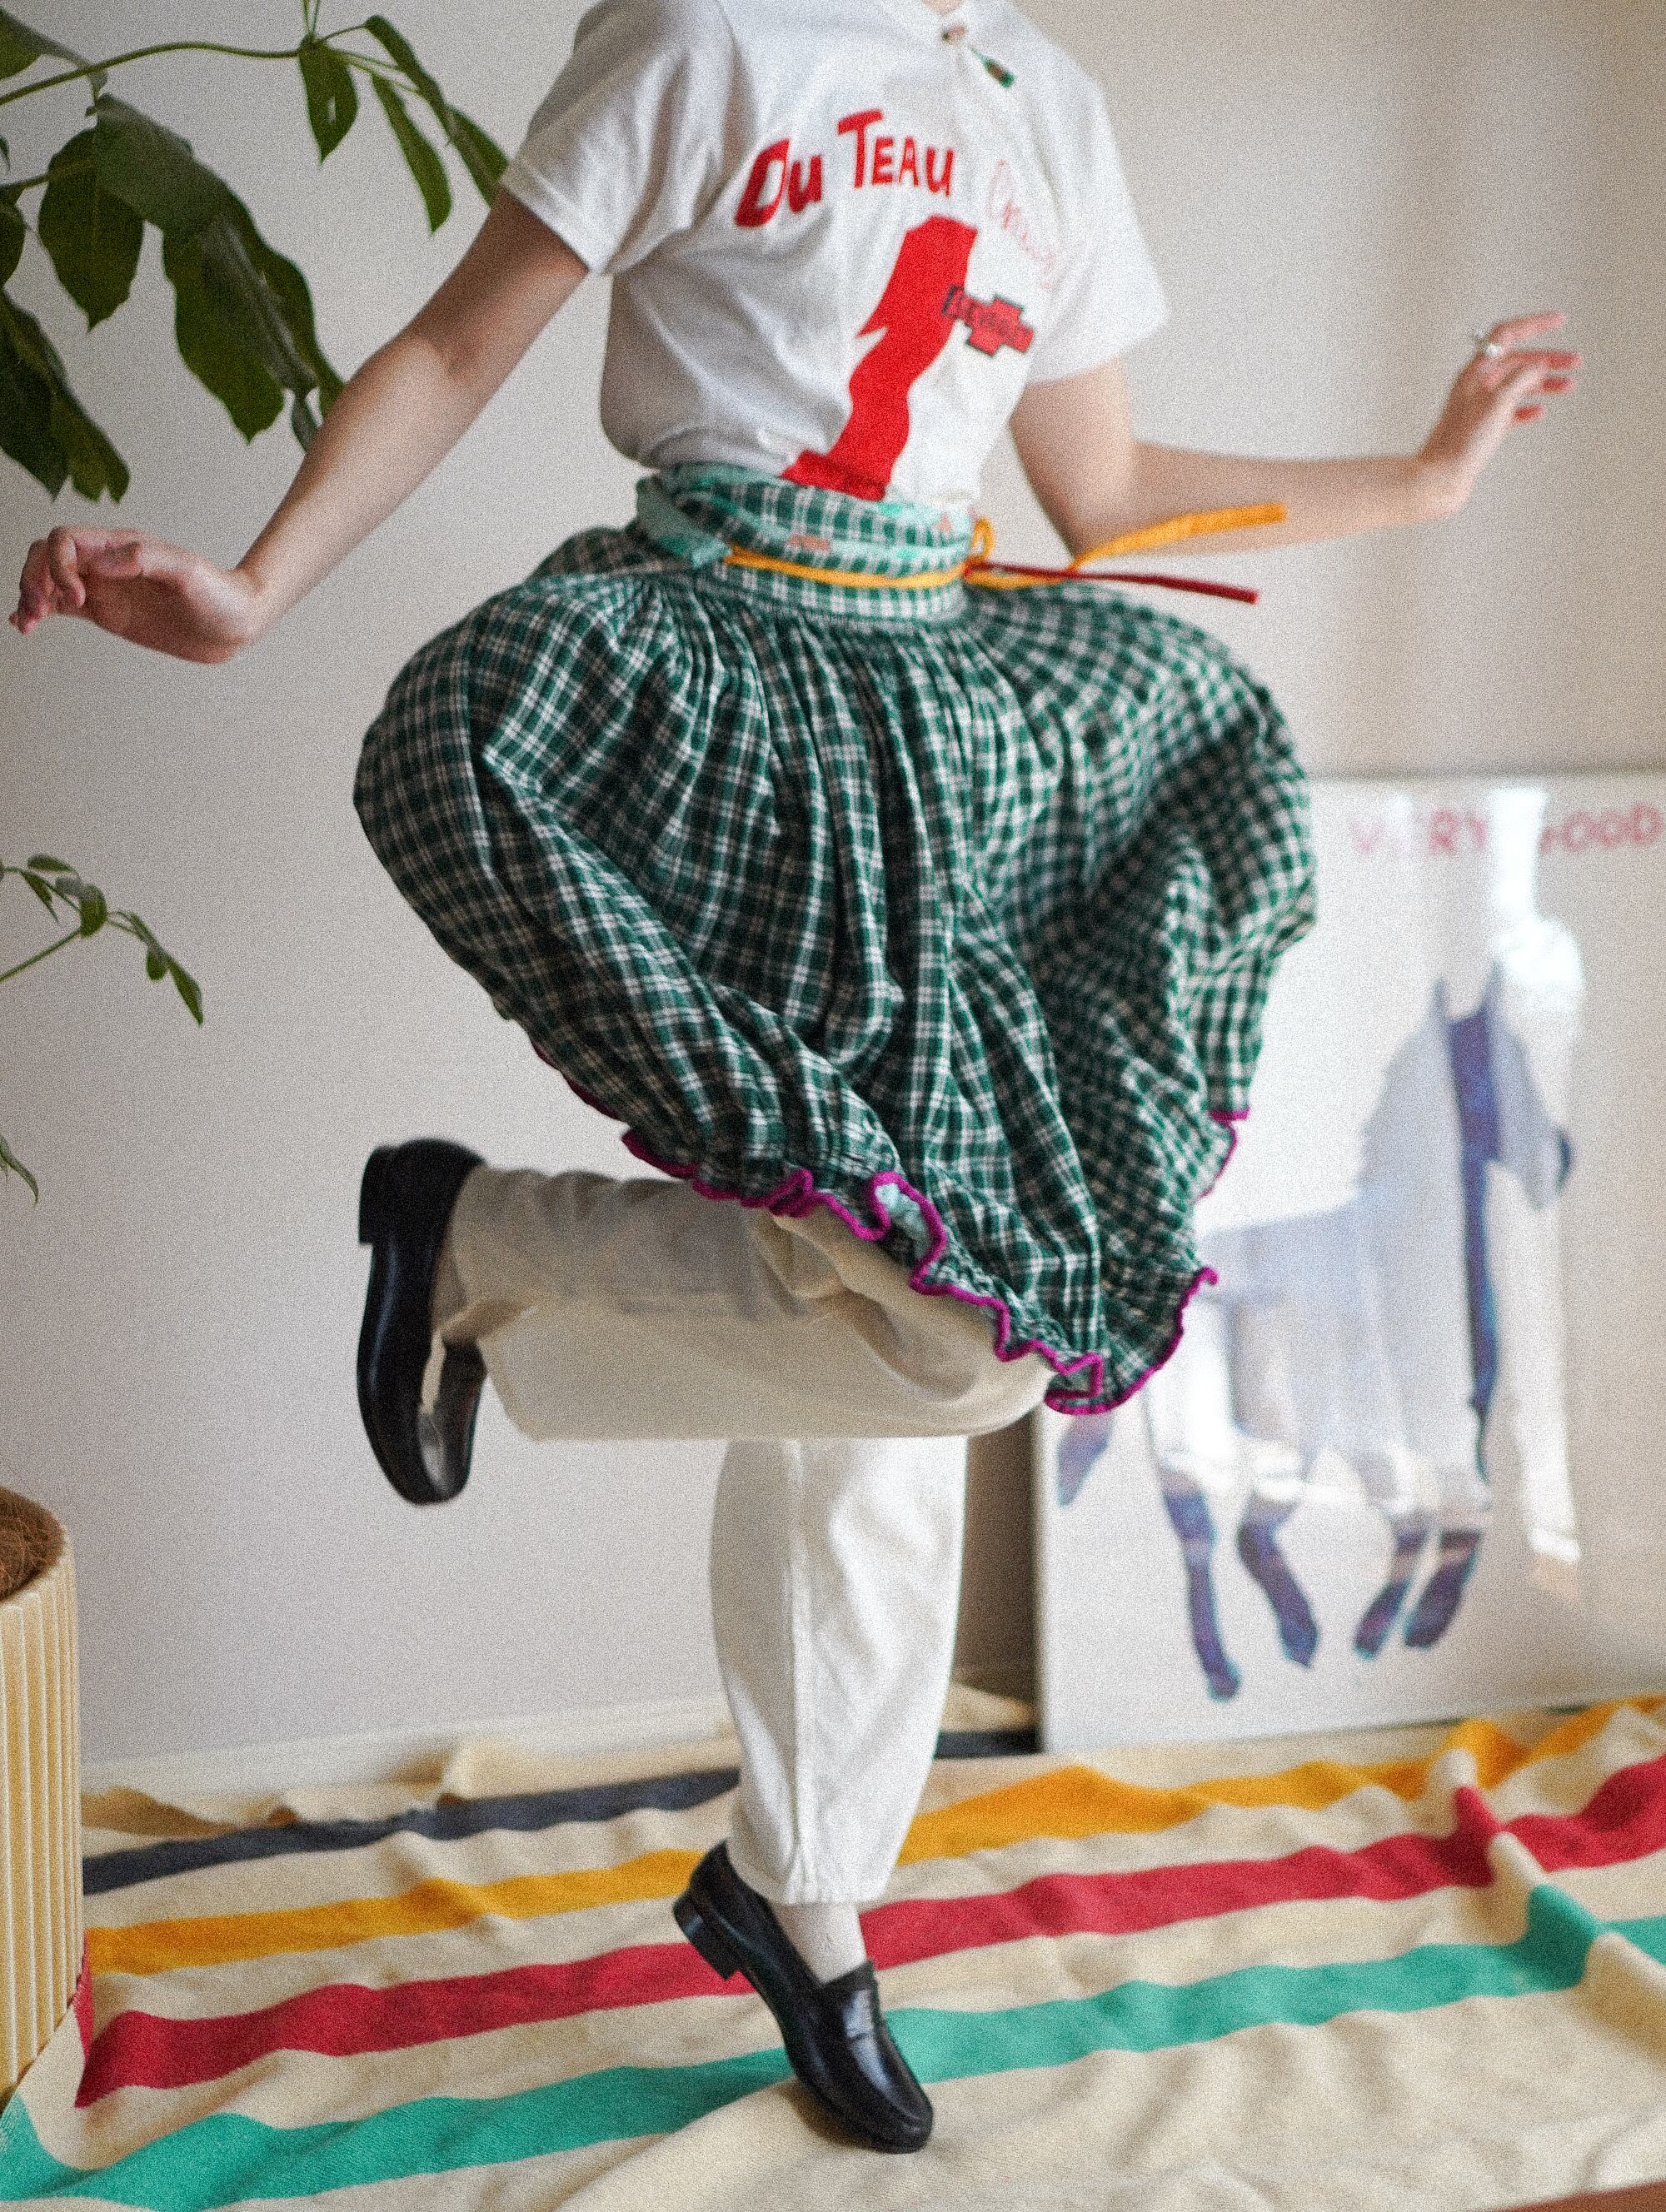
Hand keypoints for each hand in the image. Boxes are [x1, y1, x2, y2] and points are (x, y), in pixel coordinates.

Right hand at [10, 526, 268, 663]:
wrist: (235, 624)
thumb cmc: (217, 593)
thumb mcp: (187, 572)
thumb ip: (145, 560)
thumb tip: (103, 563)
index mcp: (120, 546)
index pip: (66, 541)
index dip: (58, 566)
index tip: (78, 599)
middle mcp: (107, 563)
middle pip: (47, 557)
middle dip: (34, 579)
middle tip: (39, 611)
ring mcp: (104, 588)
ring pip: (49, 582)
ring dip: (29, 596)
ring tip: (26, 624)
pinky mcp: (107, 613)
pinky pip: (62, 607)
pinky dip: (40, 611)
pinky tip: (24, 624)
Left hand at [1418, 312, 1579, 515]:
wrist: (1441, 479)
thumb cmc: (1462, 442)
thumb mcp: (1497, 402)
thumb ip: (1520, 377)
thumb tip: (1538, 364)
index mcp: (1475, 371)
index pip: (1506, 334)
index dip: (1534, 324)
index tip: (1560, 321)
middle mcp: (1476, 385)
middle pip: (1517, 361)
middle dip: (1548, 359)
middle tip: (1576, 362)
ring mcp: (1478, 407)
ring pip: (1517, 386)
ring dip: (1545, 383)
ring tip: (1570, 386)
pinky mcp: (1481, 429)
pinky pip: (1509, 411)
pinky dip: (1527, 407)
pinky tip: (1540, 411)